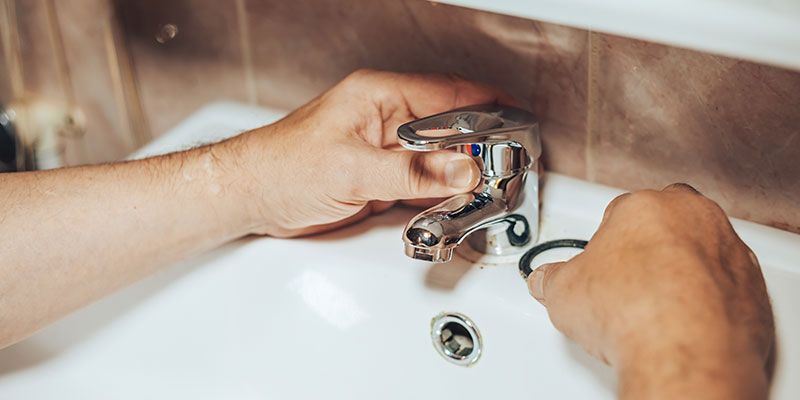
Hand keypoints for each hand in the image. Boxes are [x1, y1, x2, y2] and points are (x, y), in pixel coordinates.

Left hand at [217, 69, 511, 236]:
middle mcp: (387, 118)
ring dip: (462, 176)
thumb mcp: (352, 170)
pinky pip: (424, 183)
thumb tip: (461, 170)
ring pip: (441, 158)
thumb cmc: (281, 168)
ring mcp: (386, 150)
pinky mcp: (381, 178)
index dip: (490, 108)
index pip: (450, 93)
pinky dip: (442, 194)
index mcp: (380, 96)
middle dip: (481, 148)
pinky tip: (454, 206)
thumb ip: (411, 172)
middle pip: (452, 128)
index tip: (519, 125)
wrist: (250, 198)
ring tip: (487, 191)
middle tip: (507, 169)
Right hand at [528, 183, 773, 398]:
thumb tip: (544, 282)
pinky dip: (710, 295)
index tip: (602, 263)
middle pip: (667, 221)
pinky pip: (726, 282)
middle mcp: (692, 217)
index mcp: (645, 206)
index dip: (607, 241)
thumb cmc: (633, 310)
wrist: (684, 349)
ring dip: (684, 267)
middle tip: (630, 278)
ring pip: (701, 248)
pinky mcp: (752, 283)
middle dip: (650, 244)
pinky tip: (687, 319)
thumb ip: (553, 279)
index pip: (620, 211)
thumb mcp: (564, 292)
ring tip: (658, 304)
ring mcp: (727, 248)